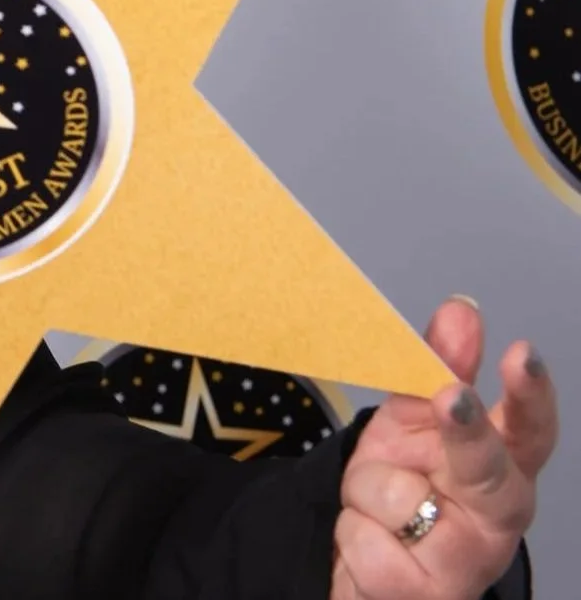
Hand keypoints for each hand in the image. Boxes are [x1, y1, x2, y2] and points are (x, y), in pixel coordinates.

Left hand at [331, 297, 557, 599]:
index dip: (529, 395)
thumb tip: (461, 311)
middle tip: (449, 398)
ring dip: (367, 491)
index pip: (528, 429)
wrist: (370, 572)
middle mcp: (498, 515)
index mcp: (502, 467)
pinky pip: (366, 538)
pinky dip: (353, 532)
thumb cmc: (405, 494)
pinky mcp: (427, 593)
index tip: (521, 355)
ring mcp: (467, 560)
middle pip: (484, 466)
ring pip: (399, 495)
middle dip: (464, 432)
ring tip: (377, 507)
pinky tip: (371, 543)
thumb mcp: (410, 424)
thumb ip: (434, 369)